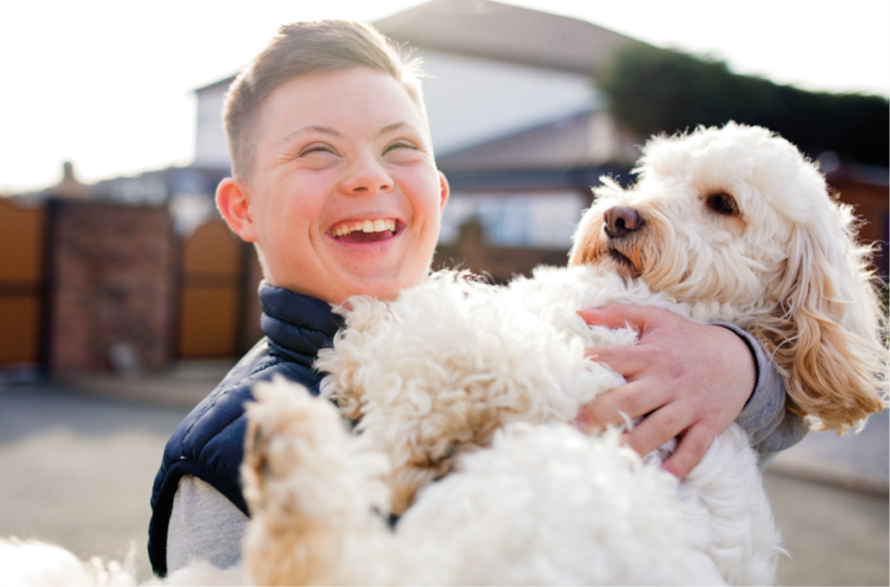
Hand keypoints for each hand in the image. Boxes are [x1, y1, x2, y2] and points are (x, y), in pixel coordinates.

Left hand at [573, 304, 755, 477]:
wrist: (739, 357)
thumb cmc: (687, 339)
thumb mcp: (655, 318)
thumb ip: (616, 314)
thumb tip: (577, 313)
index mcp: (650, 355)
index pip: (614, 359)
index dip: (589, 367)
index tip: (564, 383)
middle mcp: (667, 381)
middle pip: (631, 400)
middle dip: (602, 416)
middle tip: (573, 431)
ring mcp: (688, 405)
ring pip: (659, 428)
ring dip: (634, 445)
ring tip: (608, 459)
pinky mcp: (708, 424)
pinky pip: (694, 447)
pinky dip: (681, 464)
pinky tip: (662, 478)